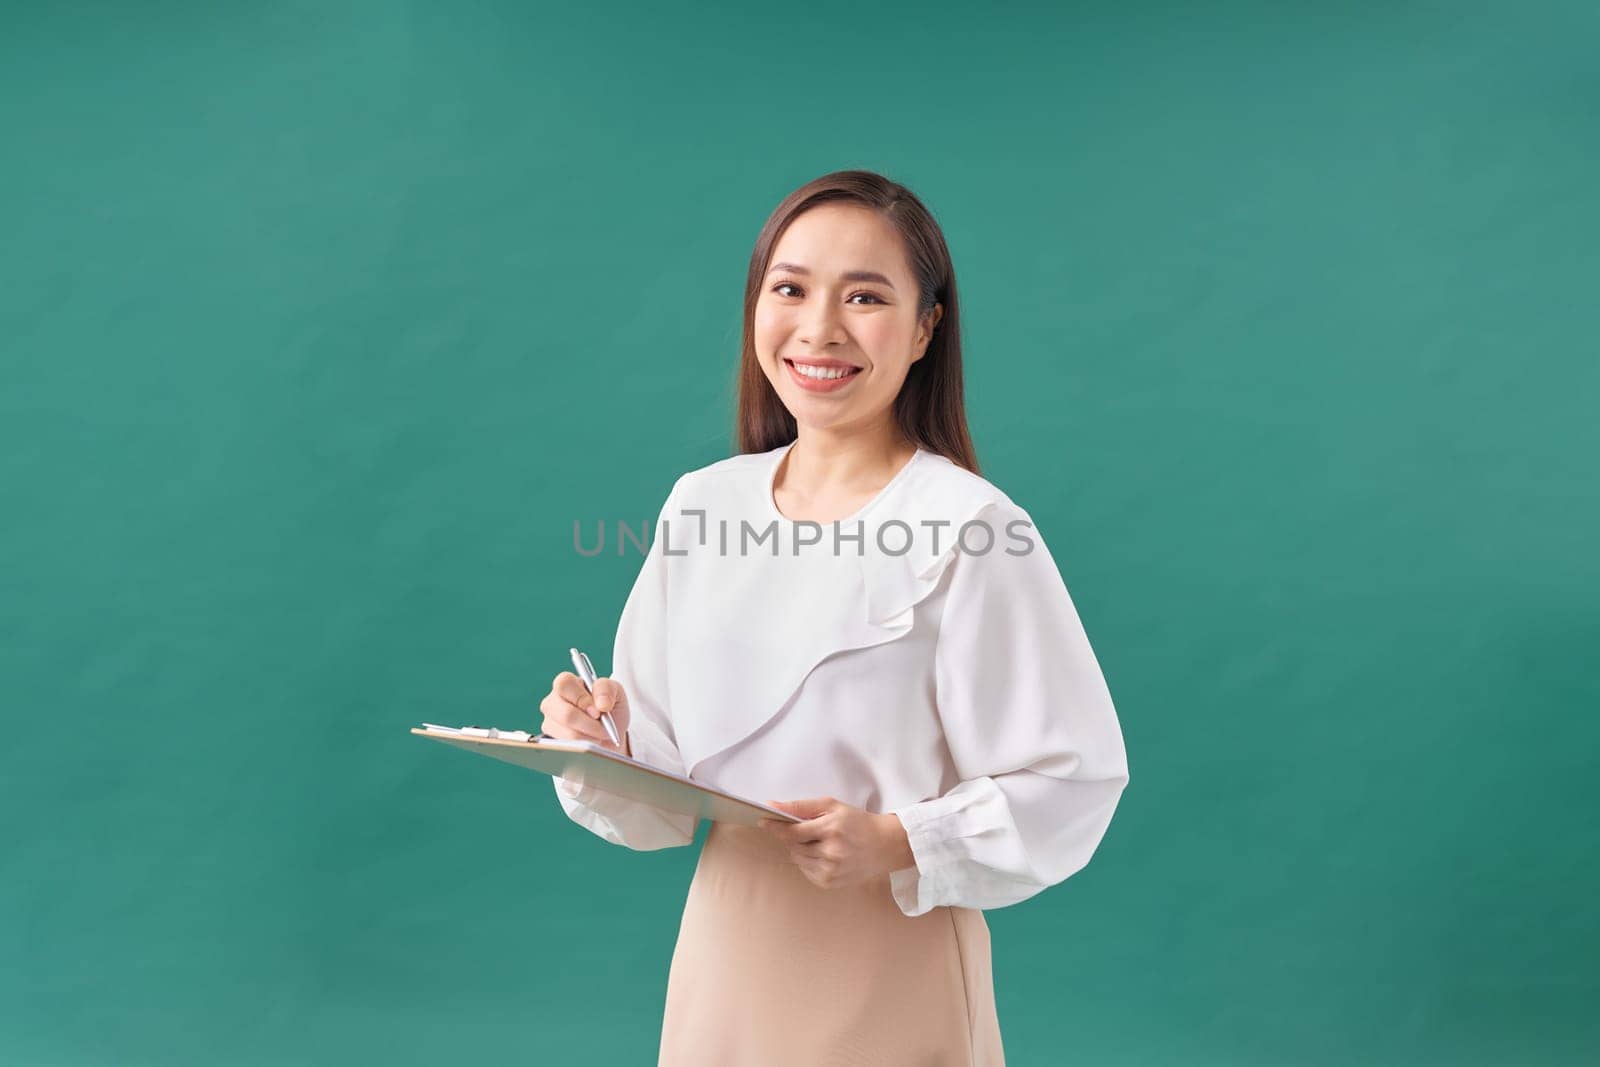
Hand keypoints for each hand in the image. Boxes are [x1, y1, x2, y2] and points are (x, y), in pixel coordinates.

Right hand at [539, 672, 630, 755]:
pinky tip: (591, 743)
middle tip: (603, 728)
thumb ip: (607, 689)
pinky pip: (568, 748)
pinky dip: (584, 748)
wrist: (610, 733)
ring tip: (599, 735)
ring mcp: (550, 722)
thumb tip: (601, 703)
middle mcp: (553, 701)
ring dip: (590, 737)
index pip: (564, 684)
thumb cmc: (610, 708)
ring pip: (568, 734)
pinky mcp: (552, 741)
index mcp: (567, 684)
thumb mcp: (616, 692)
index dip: (581, 698)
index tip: (598, 711)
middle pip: (565, 714)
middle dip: (589, 724)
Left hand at [756, 796, 916, 890]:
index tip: (763, 822)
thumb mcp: (832, 806)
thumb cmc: (858, 822)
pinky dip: (808, 862)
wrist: (885, 846)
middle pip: (794, 846)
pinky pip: (806, 871)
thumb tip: (774, 806)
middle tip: (805, 830)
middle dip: (793, 838)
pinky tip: (823, 854)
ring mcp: (831, 870)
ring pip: (798, 859)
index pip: (793, 831)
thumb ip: (802, 806)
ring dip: (800, 850)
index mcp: (831, 829)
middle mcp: (831, 852)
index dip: (776, 827)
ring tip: (817, 842)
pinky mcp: (830, 882)